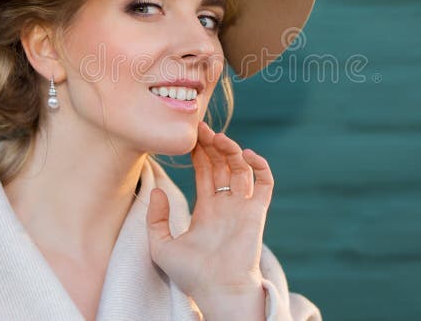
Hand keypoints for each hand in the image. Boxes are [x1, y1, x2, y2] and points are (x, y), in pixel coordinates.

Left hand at [145, 120, 273, 305]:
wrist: (218, 291)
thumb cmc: (191, 275)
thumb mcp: (161, 246)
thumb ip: (155, 219)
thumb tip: (157, 191)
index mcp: (207, 209)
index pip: (205, 172)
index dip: (199, 153)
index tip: (191, 137)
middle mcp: (226, 205)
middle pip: (222, 165)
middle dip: (214, 145)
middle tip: (202, 128)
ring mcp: (243, 207)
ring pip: (242, 169)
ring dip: (232, 150)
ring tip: (219, 138)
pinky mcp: (257, 212)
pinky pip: (265, 184)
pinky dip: (260, 166)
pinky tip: (247, 154)